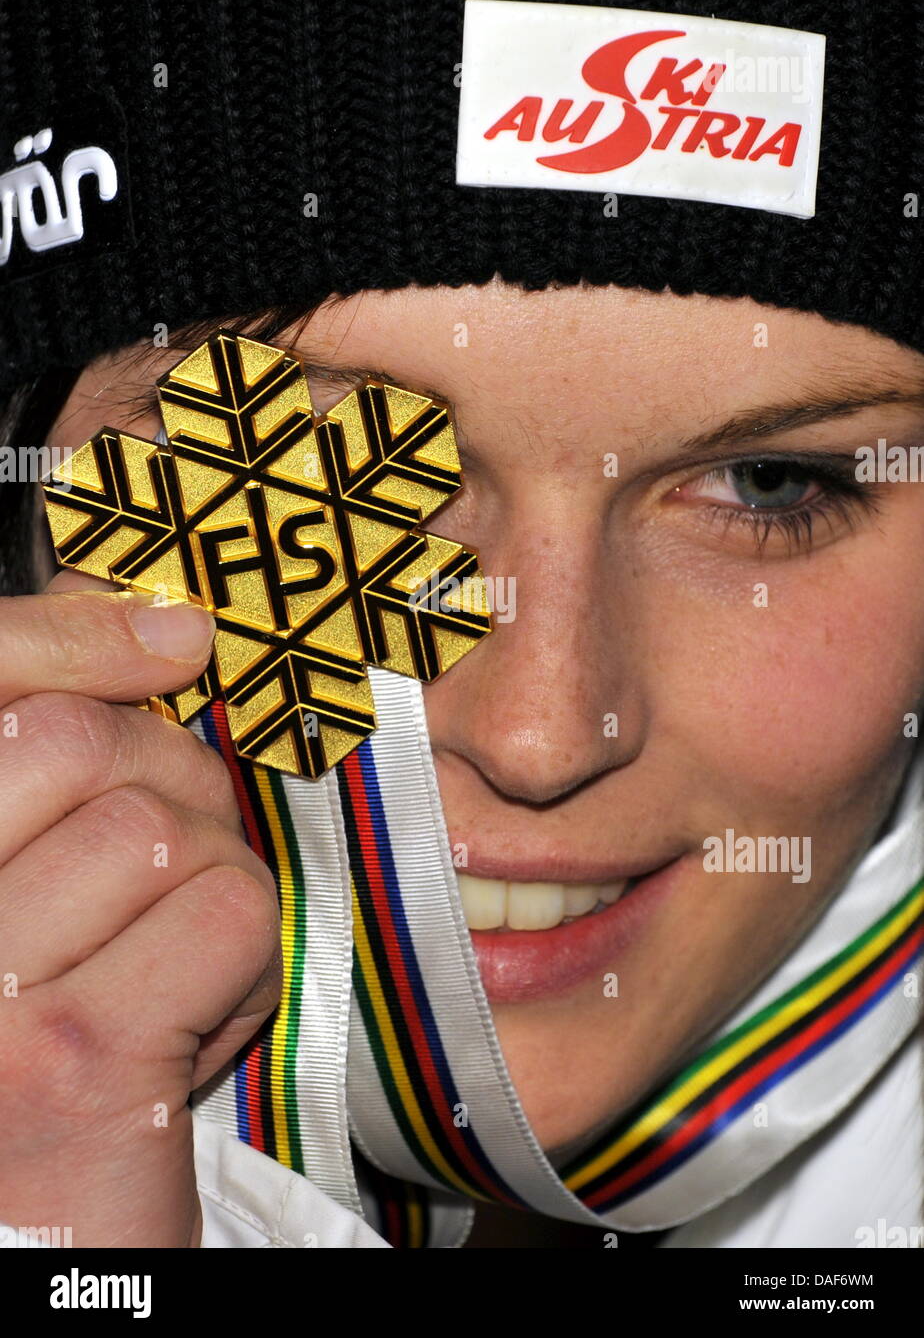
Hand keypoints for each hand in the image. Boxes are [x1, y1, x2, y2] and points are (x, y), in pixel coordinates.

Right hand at [0, 577, 280, 1246]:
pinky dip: (247, 957)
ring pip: (164, 826)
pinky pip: (228, 910)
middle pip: (75, 742)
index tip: (174, 642)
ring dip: (210, 881)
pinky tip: (198, 1021)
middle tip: (170, 862)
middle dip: (166, 776)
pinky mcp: (76, 1062)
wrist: (42, 1244)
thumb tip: (164, 624)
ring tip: (174, 958)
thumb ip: (60, 759)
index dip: (73, 636)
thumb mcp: (30, 890)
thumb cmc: (43, 1050)